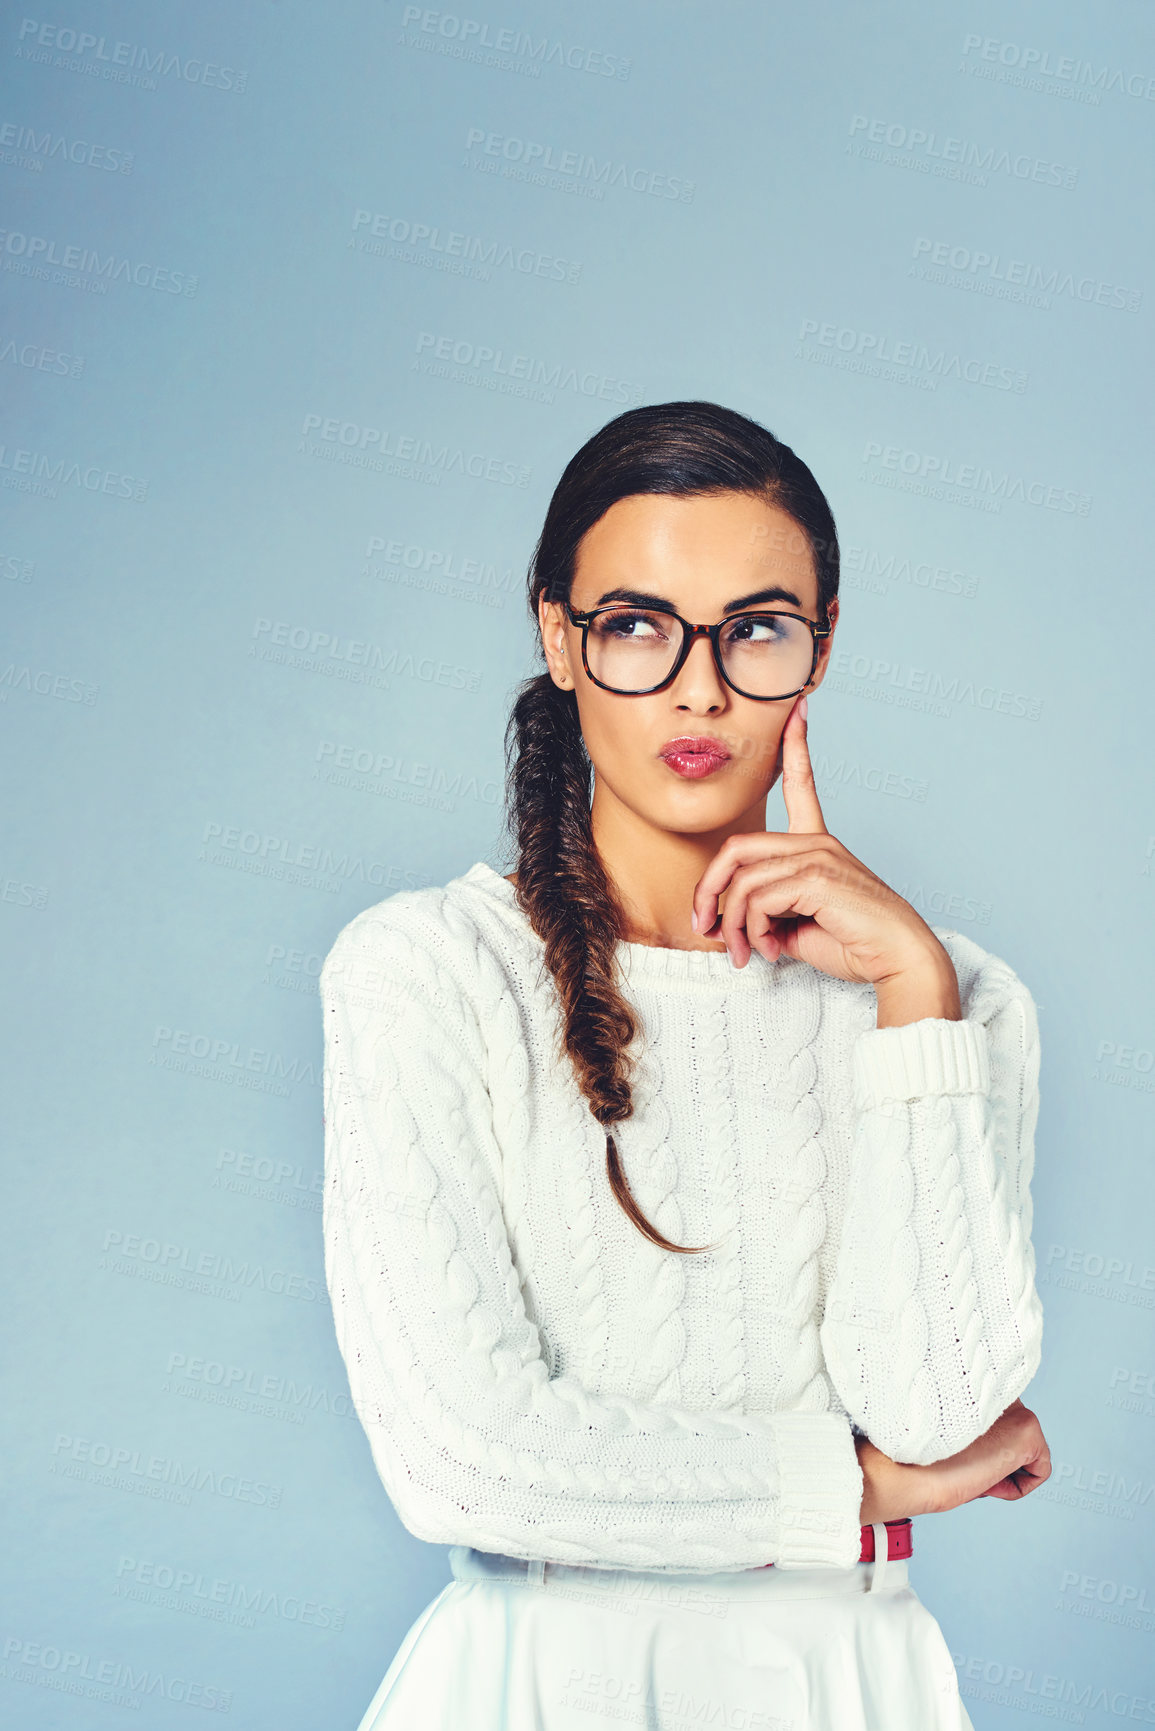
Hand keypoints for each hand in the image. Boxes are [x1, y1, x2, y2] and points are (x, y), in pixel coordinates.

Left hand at [691, 695, 960, 1022]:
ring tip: (745, 952)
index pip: (801, 783)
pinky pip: (757, 899)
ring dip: (733, 925)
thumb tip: (728, 921)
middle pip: (736, 848)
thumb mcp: (797, 923)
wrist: (898, 959)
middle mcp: (818, 842)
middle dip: (707, 889)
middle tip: (703, 926)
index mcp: (818, 844)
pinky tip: (771, 950)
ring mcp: (818, 856)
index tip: (797, 708)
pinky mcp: (818, 877)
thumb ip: (766, 910)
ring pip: (741, 880)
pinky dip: (753, 931)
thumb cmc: (854, 943)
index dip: (796, 745)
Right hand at [855, 1400, 1051, 1522]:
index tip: (958, 1451)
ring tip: (970, 1467)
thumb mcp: (943, 1427)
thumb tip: (988, 1433)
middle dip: (993, 1456)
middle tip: (962, 1462)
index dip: (978, 1441)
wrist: (905, 1471)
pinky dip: (1016, 1487)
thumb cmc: (914, 1455)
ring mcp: (1016, 1404)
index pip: (994, 1414)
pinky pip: (1039, 1471)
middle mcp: (996, 1386)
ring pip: (1024, 1451)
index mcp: (972, 1380)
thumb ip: (966, 1418)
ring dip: (1001, 1470)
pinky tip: (986, 1479)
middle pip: (1010, 1433)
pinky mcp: (1029, 1428)